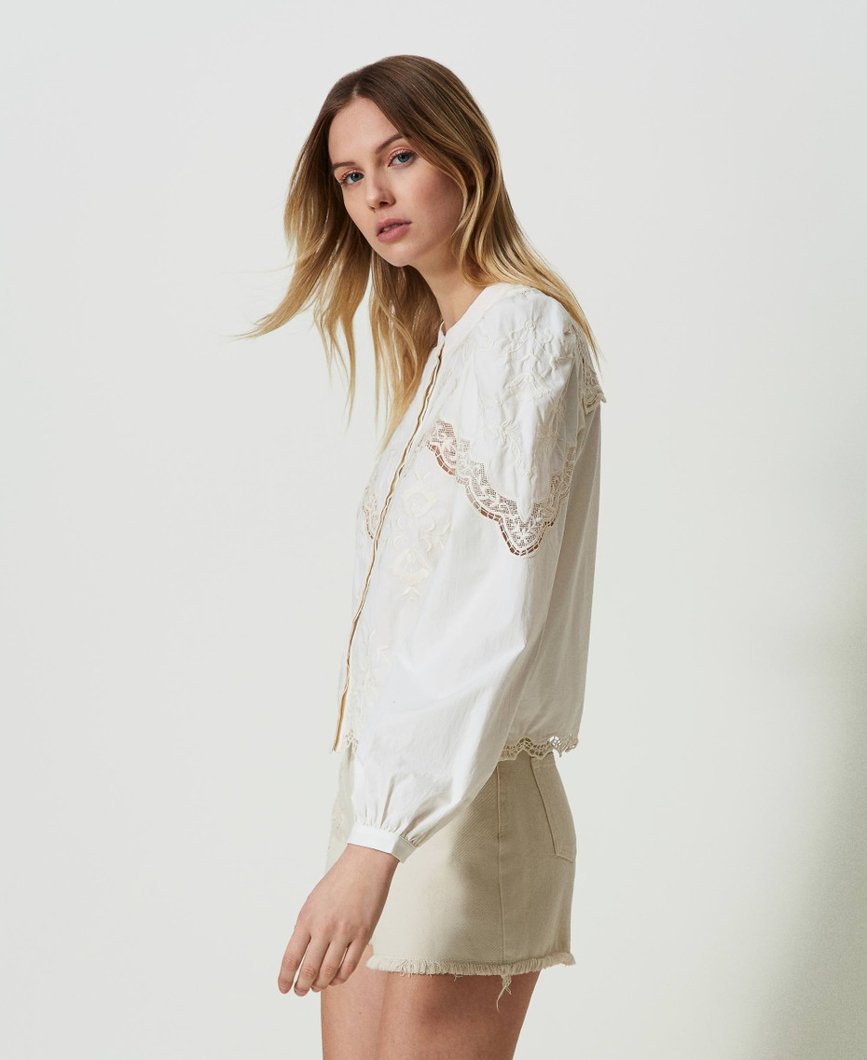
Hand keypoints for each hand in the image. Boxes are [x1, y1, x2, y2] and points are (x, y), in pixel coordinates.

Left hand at [277, 843, 397, 995]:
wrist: (365, 864)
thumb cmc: (338, 881)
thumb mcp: (313, 902)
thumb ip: (306, 928)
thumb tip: (302, 956)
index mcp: (307, 918)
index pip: (291, 957)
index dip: (285, 978)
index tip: (283, 988)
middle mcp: (324, 927)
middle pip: (309, 970)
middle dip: (302, 986)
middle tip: (300, 991)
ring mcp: (345, 932)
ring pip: (329, 972)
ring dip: (321, 984)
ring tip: (318, 986)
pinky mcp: (363, 935)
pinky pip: (349, 966)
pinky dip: (340, 978)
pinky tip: (336, 978)